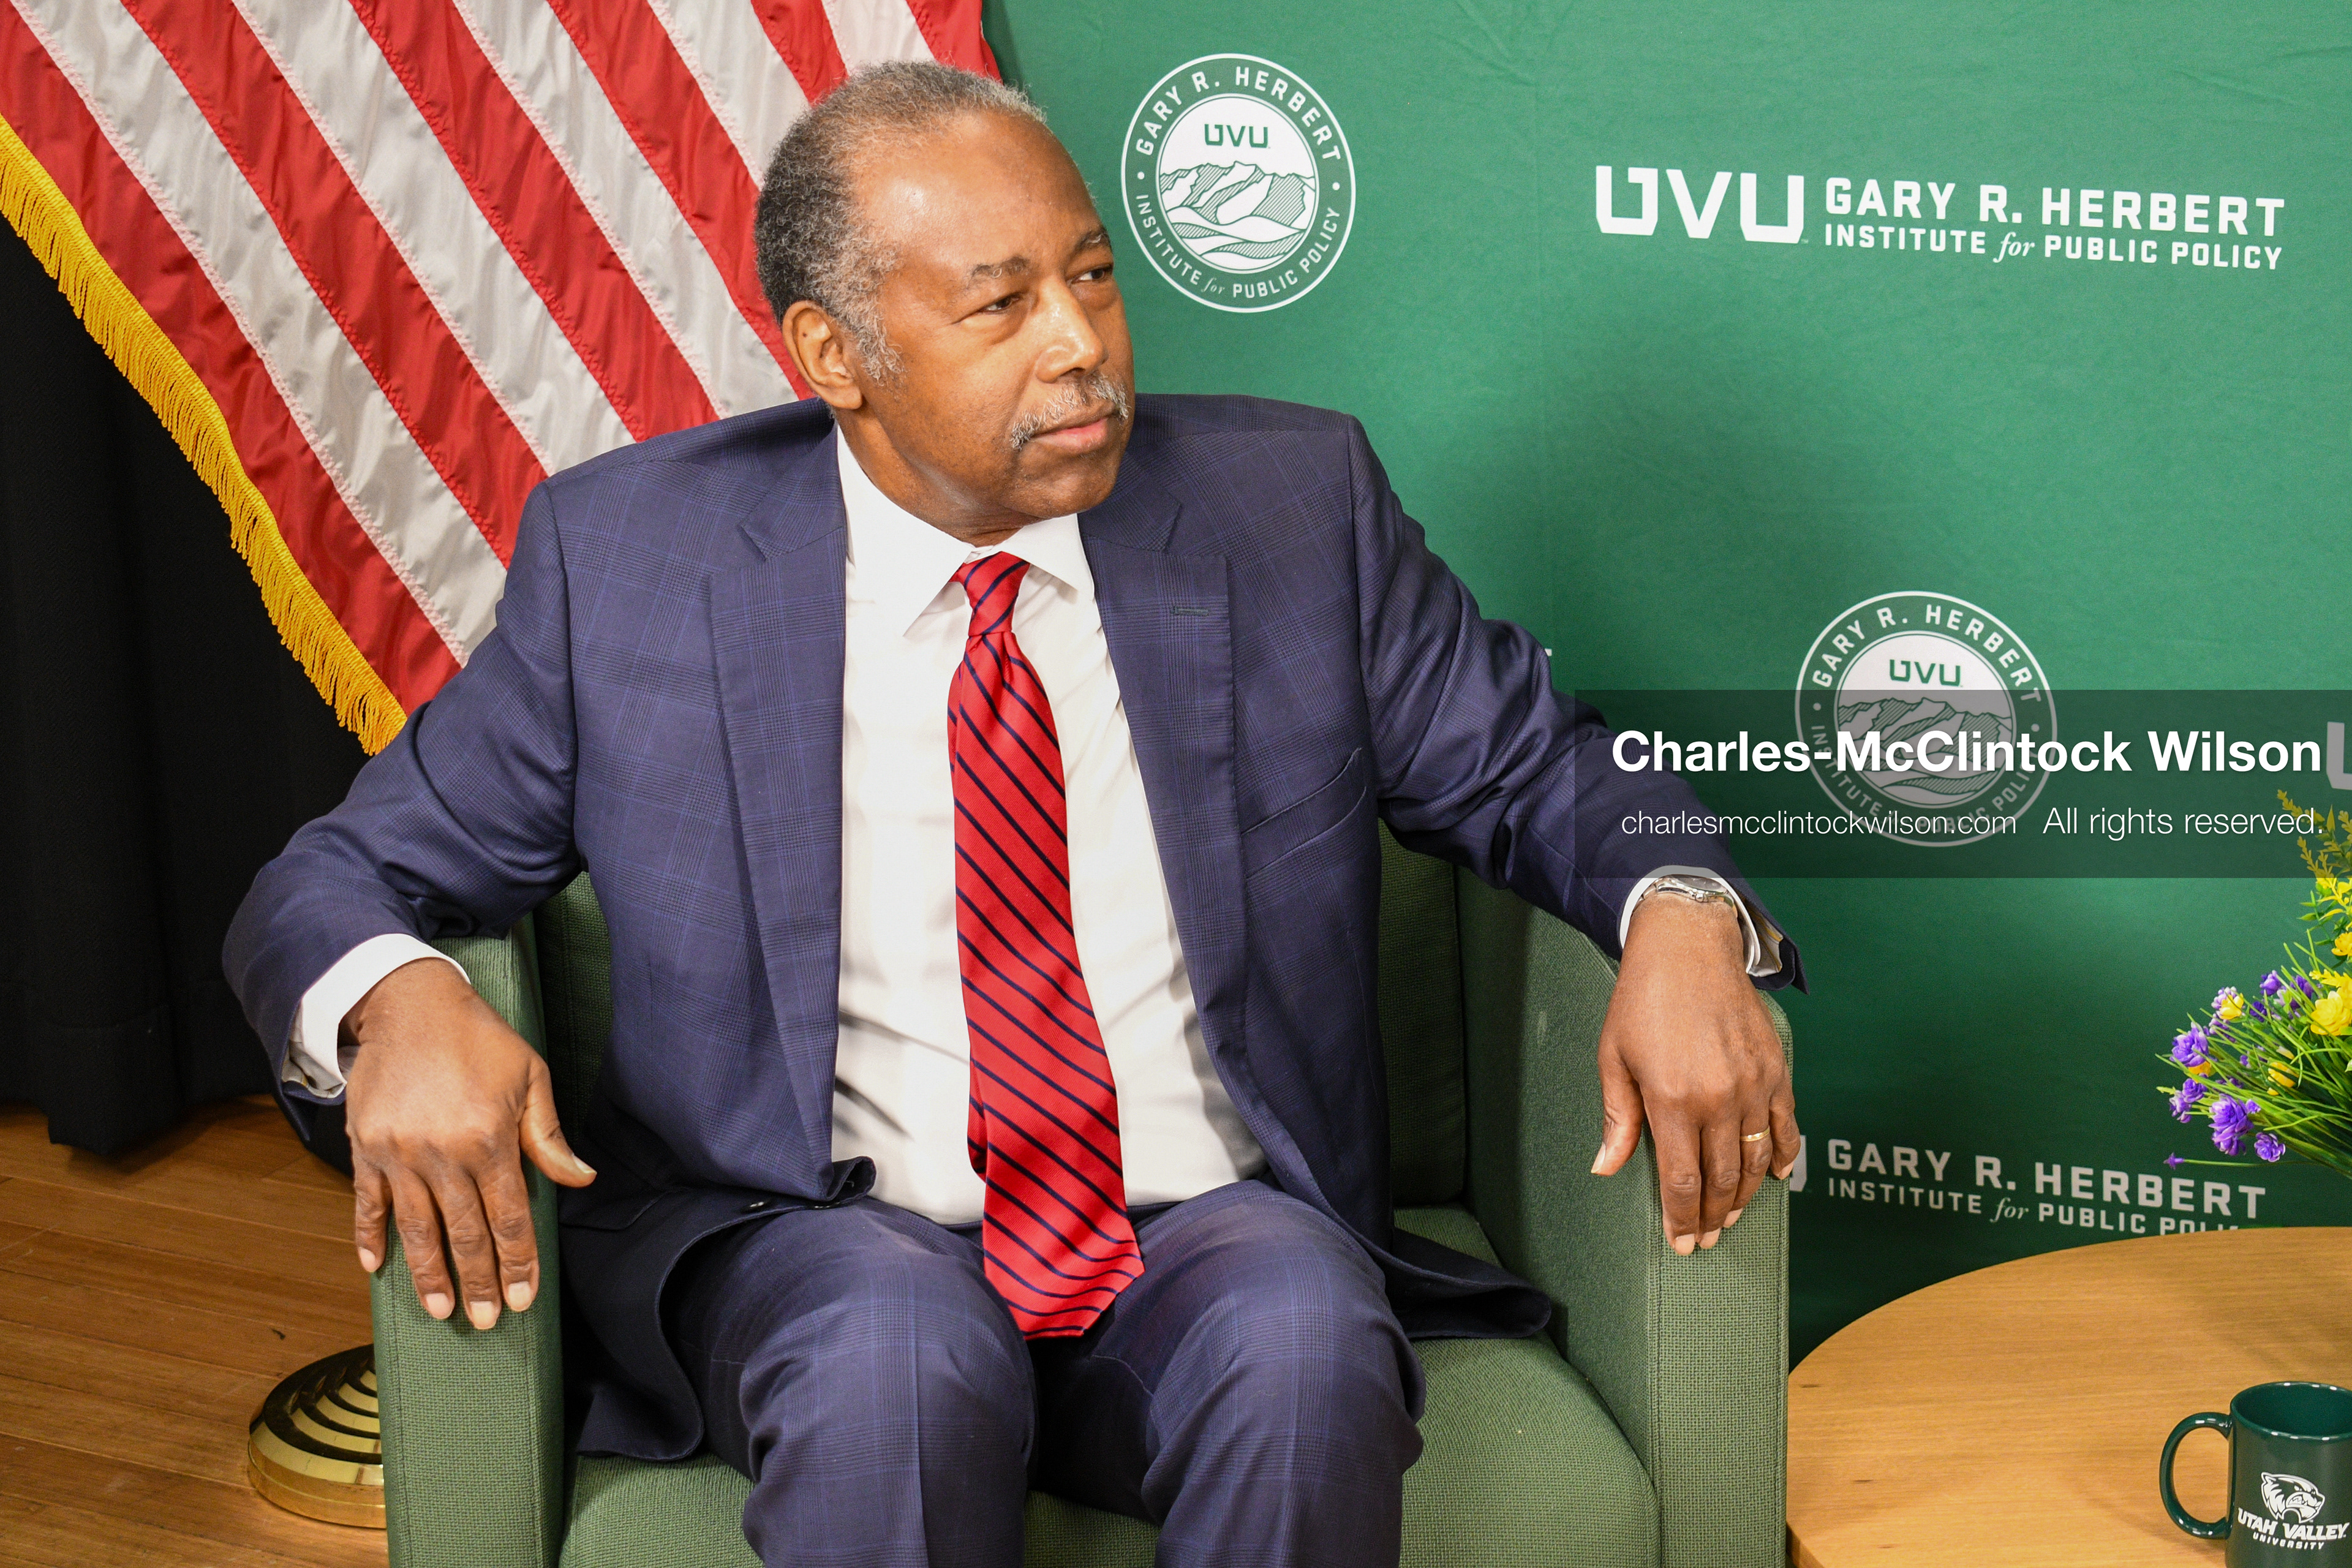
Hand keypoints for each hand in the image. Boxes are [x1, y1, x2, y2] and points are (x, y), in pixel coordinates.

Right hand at [342, 957, 595, 1327]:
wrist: (410, 1004)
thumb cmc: (479, 1039)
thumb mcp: (529, 1077)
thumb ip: (548, 1137)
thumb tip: (580, 1181)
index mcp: (489, 1139)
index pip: (509, 1217)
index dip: (518, 1262)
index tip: (522, 1299)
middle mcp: (443, 1154)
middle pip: (465, 1234)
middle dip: (480, 1281)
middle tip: (488, 1321)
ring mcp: (399, 1154)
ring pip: (418, 1229)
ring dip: (430, 1275)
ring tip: (443, 1310)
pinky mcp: (366, 1148)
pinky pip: (367, 1203)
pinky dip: (369, 1236)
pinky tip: (375, 1268)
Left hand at [1589, 894, 1797, 1254]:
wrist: (1688, 948)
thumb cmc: (1642, 1000)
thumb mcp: (1613, 1058)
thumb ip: (1617, 1118)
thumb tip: (1607, 1167)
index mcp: (1672, 1100)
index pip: (1682, 1180)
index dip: (1683, 1219)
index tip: (1683, 1244)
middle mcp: (1718, 1099)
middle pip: (1721, 1179)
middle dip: (1712, 1216)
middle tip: (1705, 1239)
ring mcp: (1753, 1085)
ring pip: (1756, 1160)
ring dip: (1744, 1195)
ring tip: (1730, 1216)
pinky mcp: (1776, 1070)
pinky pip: (1786, 1126)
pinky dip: (1784, 1156)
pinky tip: (1776, 1177)